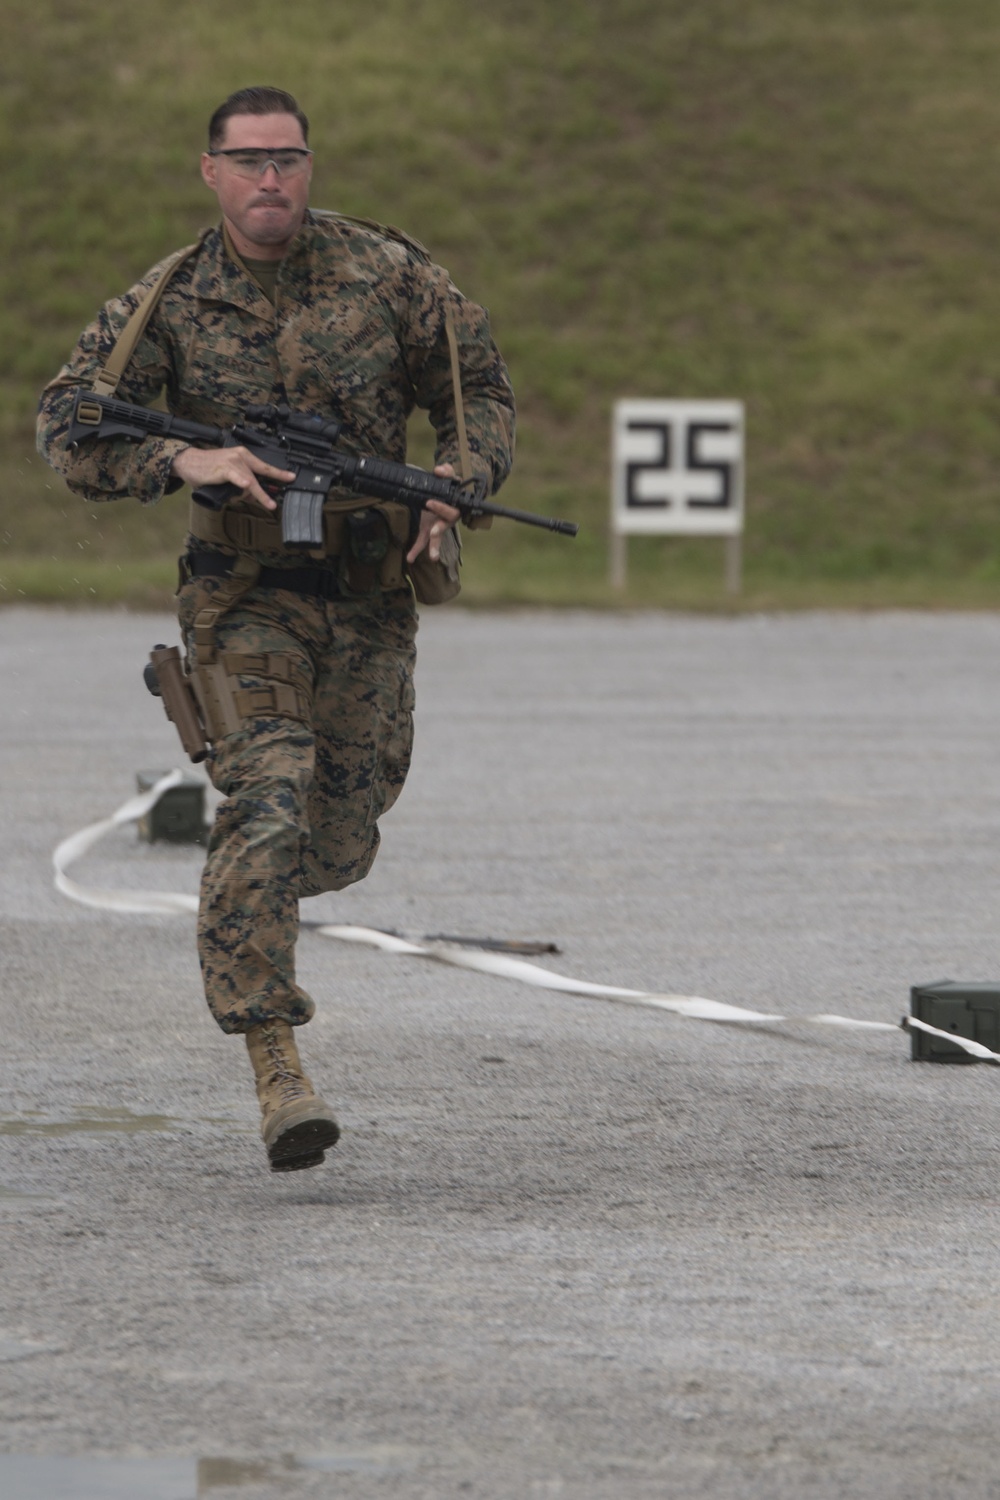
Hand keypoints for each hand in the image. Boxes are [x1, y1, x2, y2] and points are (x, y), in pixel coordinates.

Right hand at [170, 445, 294, 511]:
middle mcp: (241, 456)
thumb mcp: (229, 476)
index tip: (291, 477)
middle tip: (274, 504)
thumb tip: (252, 495)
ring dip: (252, 495)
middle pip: (259, 476)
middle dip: (266, 492)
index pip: (264, 466)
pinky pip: (235, 476)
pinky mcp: (224, 468)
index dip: (279, 473)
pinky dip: (240, 481)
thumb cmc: (208, 470)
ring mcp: (233, 462)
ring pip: (249, 482)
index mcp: (244, 456)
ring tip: (255, 501)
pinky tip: (245, 485)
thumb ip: (241, 484)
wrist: (189, 463)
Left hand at [406, 464, 461, 562]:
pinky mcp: (428, 529)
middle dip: (440, 529)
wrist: (442, 493)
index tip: (429, 502)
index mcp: (453, 506)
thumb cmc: (447, 485)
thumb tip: (439, 470)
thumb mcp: (448, 476)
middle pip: (446, 526)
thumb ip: (447, 471)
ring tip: (432, 558)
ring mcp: (438, 526)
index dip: (442, 507)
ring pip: (437, 538)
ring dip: (434, 548)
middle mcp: (447, 519)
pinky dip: (416, 550)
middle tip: (433, 530)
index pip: (451, 509)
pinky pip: (423, 541)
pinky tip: (409, 558)